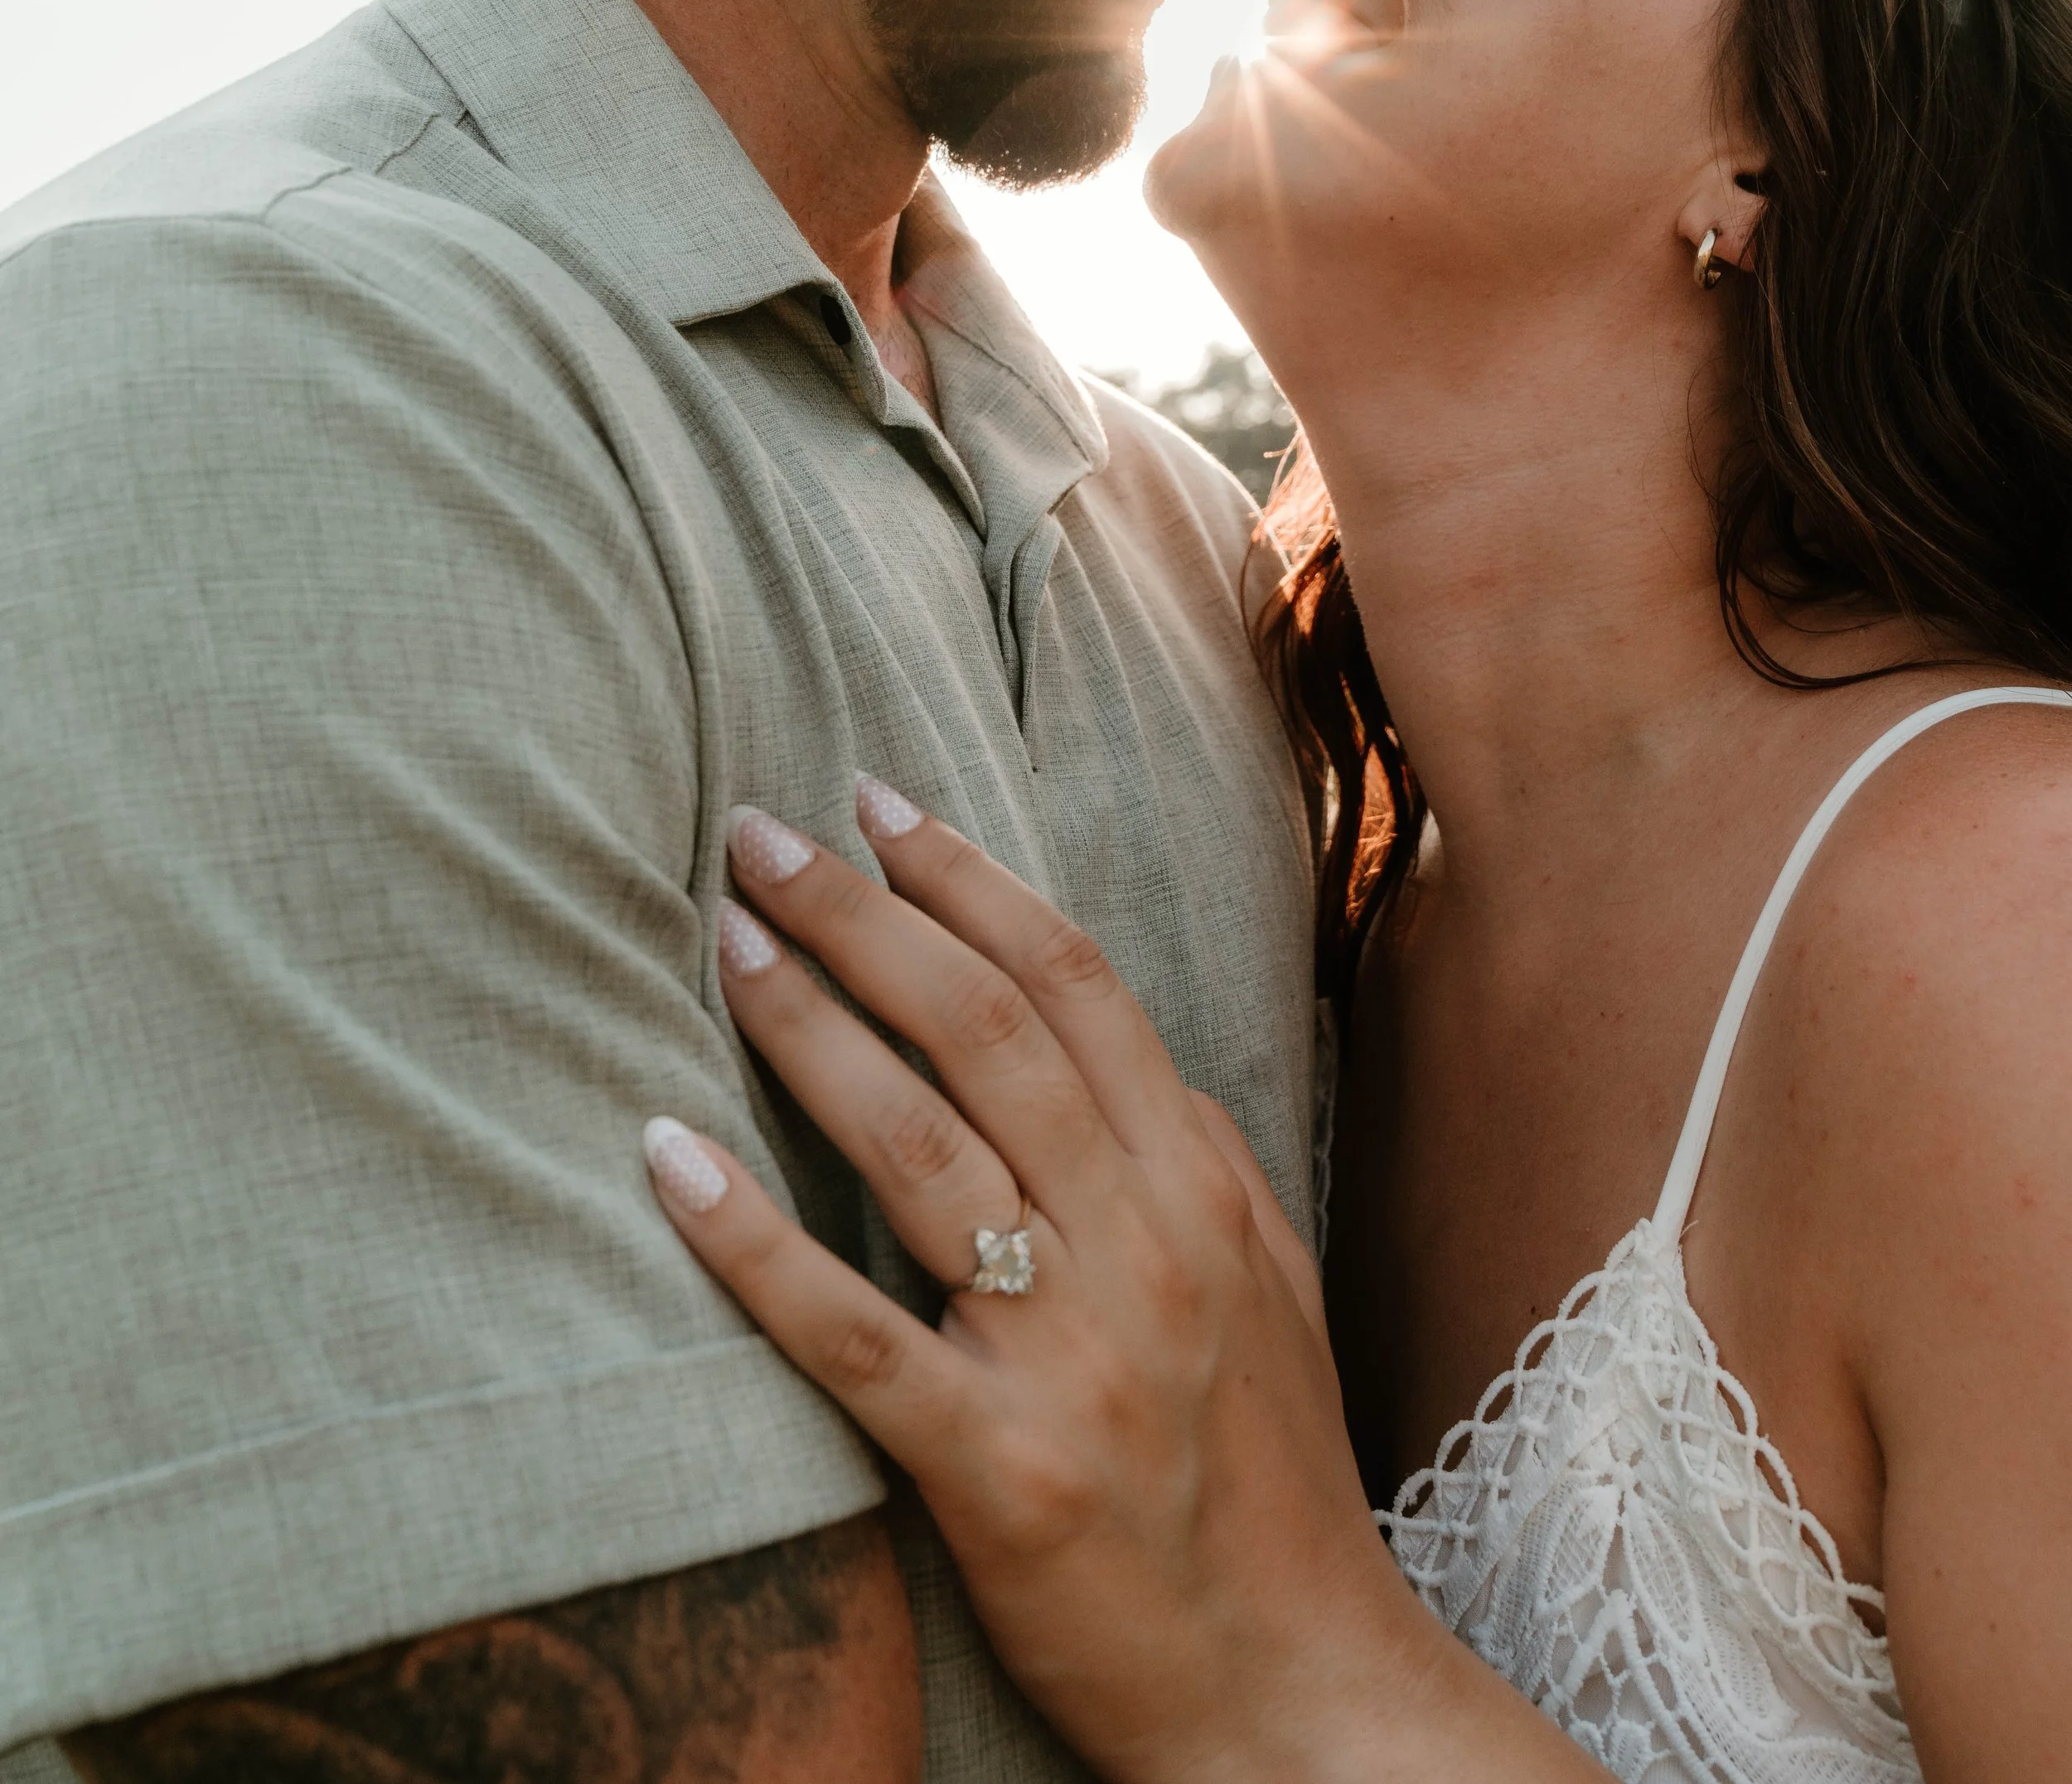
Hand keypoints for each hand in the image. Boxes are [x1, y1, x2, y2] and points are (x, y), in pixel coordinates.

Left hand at [640, 785, 1583, 1783]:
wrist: (1297, 1690)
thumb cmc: (1270, 1479)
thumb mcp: (1269, 1283)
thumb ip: (1198, 1155)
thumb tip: (1124, 1052)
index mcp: (1195, 1185)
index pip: (1075, 982)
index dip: (969, 877)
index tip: (877, 801)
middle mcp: (1138, 1242)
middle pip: (983, 1028)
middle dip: (862, 913)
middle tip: (758, 835)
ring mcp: (1066, 1355)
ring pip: (916, 1145)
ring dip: (806, 1026)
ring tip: (724, 942)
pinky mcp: (993, 1471)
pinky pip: (850, 1335)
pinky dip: (750, 1241)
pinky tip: (667, 1159)